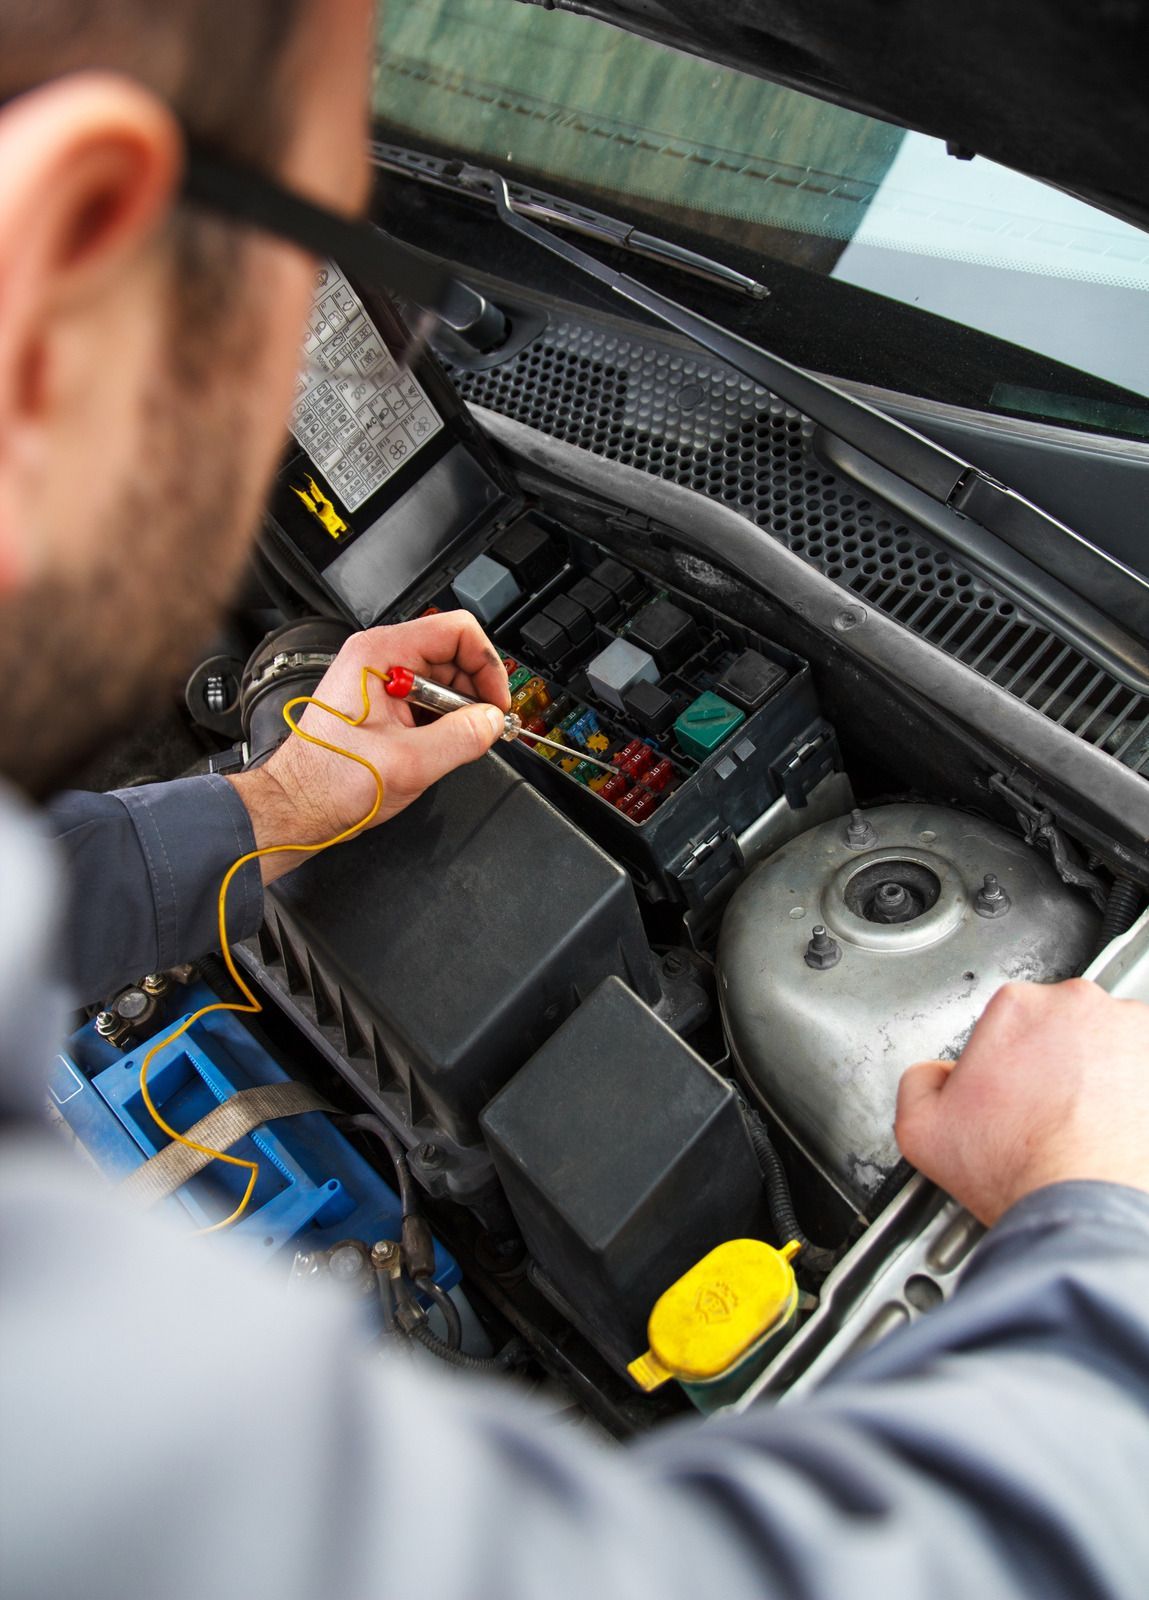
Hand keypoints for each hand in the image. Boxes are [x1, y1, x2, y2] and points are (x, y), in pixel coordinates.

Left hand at [227, 612, 509, 882]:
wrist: (296, 806)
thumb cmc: (330, 782)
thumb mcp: (411, 763)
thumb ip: (462, 738)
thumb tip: (492, 721)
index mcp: (380, 654)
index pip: (457, 631)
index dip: (486, 666)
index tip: (495, 703)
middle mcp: (377, 658)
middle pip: (452, 653)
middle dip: (474, 691)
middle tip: (482, 728)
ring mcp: (377, 679)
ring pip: (441, 678)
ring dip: (457, 710)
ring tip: (454, 743)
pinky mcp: (379, 702)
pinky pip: (424, 699)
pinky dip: (440, 720)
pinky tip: (436, 746)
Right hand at [895, 978, 1148, 1224]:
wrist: (1090, 1209)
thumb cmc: (1021, 1168)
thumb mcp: (921, 1129)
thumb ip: (918, 1082)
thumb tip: (935, 1074)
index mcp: (1017, 1007)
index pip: (1005, 1020)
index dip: (1002, 1061)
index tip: (1007, 1093)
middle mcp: (1079, 1005)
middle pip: (1059, 1025)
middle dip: (1052, 1062)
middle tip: (1042, 1111)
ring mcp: (1134, 1031)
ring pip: (1108, 1043)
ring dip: (1098, 1072)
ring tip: (1084, 1122)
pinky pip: (1144, 1069)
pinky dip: (1134, 1093)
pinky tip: (1115, 1126)